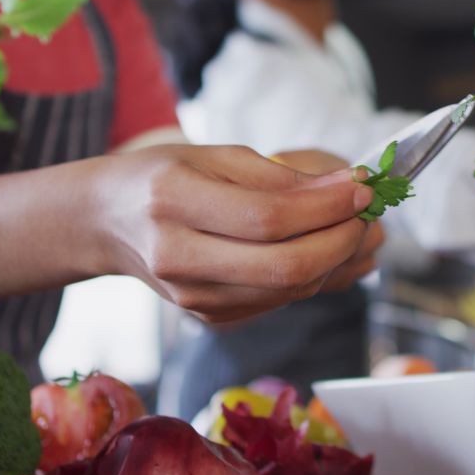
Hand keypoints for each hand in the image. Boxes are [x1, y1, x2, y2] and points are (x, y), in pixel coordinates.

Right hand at [96, 145, 375, 322]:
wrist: (108, 222)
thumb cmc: (163, 177)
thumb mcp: (215, 156)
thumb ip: (280, 176)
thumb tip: (347, 190)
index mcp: (173, 201)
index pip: (268, 217)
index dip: (326, 207)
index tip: (362, 188)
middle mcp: (178, 257)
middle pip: (284, 266)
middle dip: (341, 241)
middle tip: (366, 214)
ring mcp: (192, 297)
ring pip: (287, 290)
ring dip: (335, 261)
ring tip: (355, 228)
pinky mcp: (208, 318)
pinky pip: (277, 301)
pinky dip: (311, 277)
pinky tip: (324, 250)